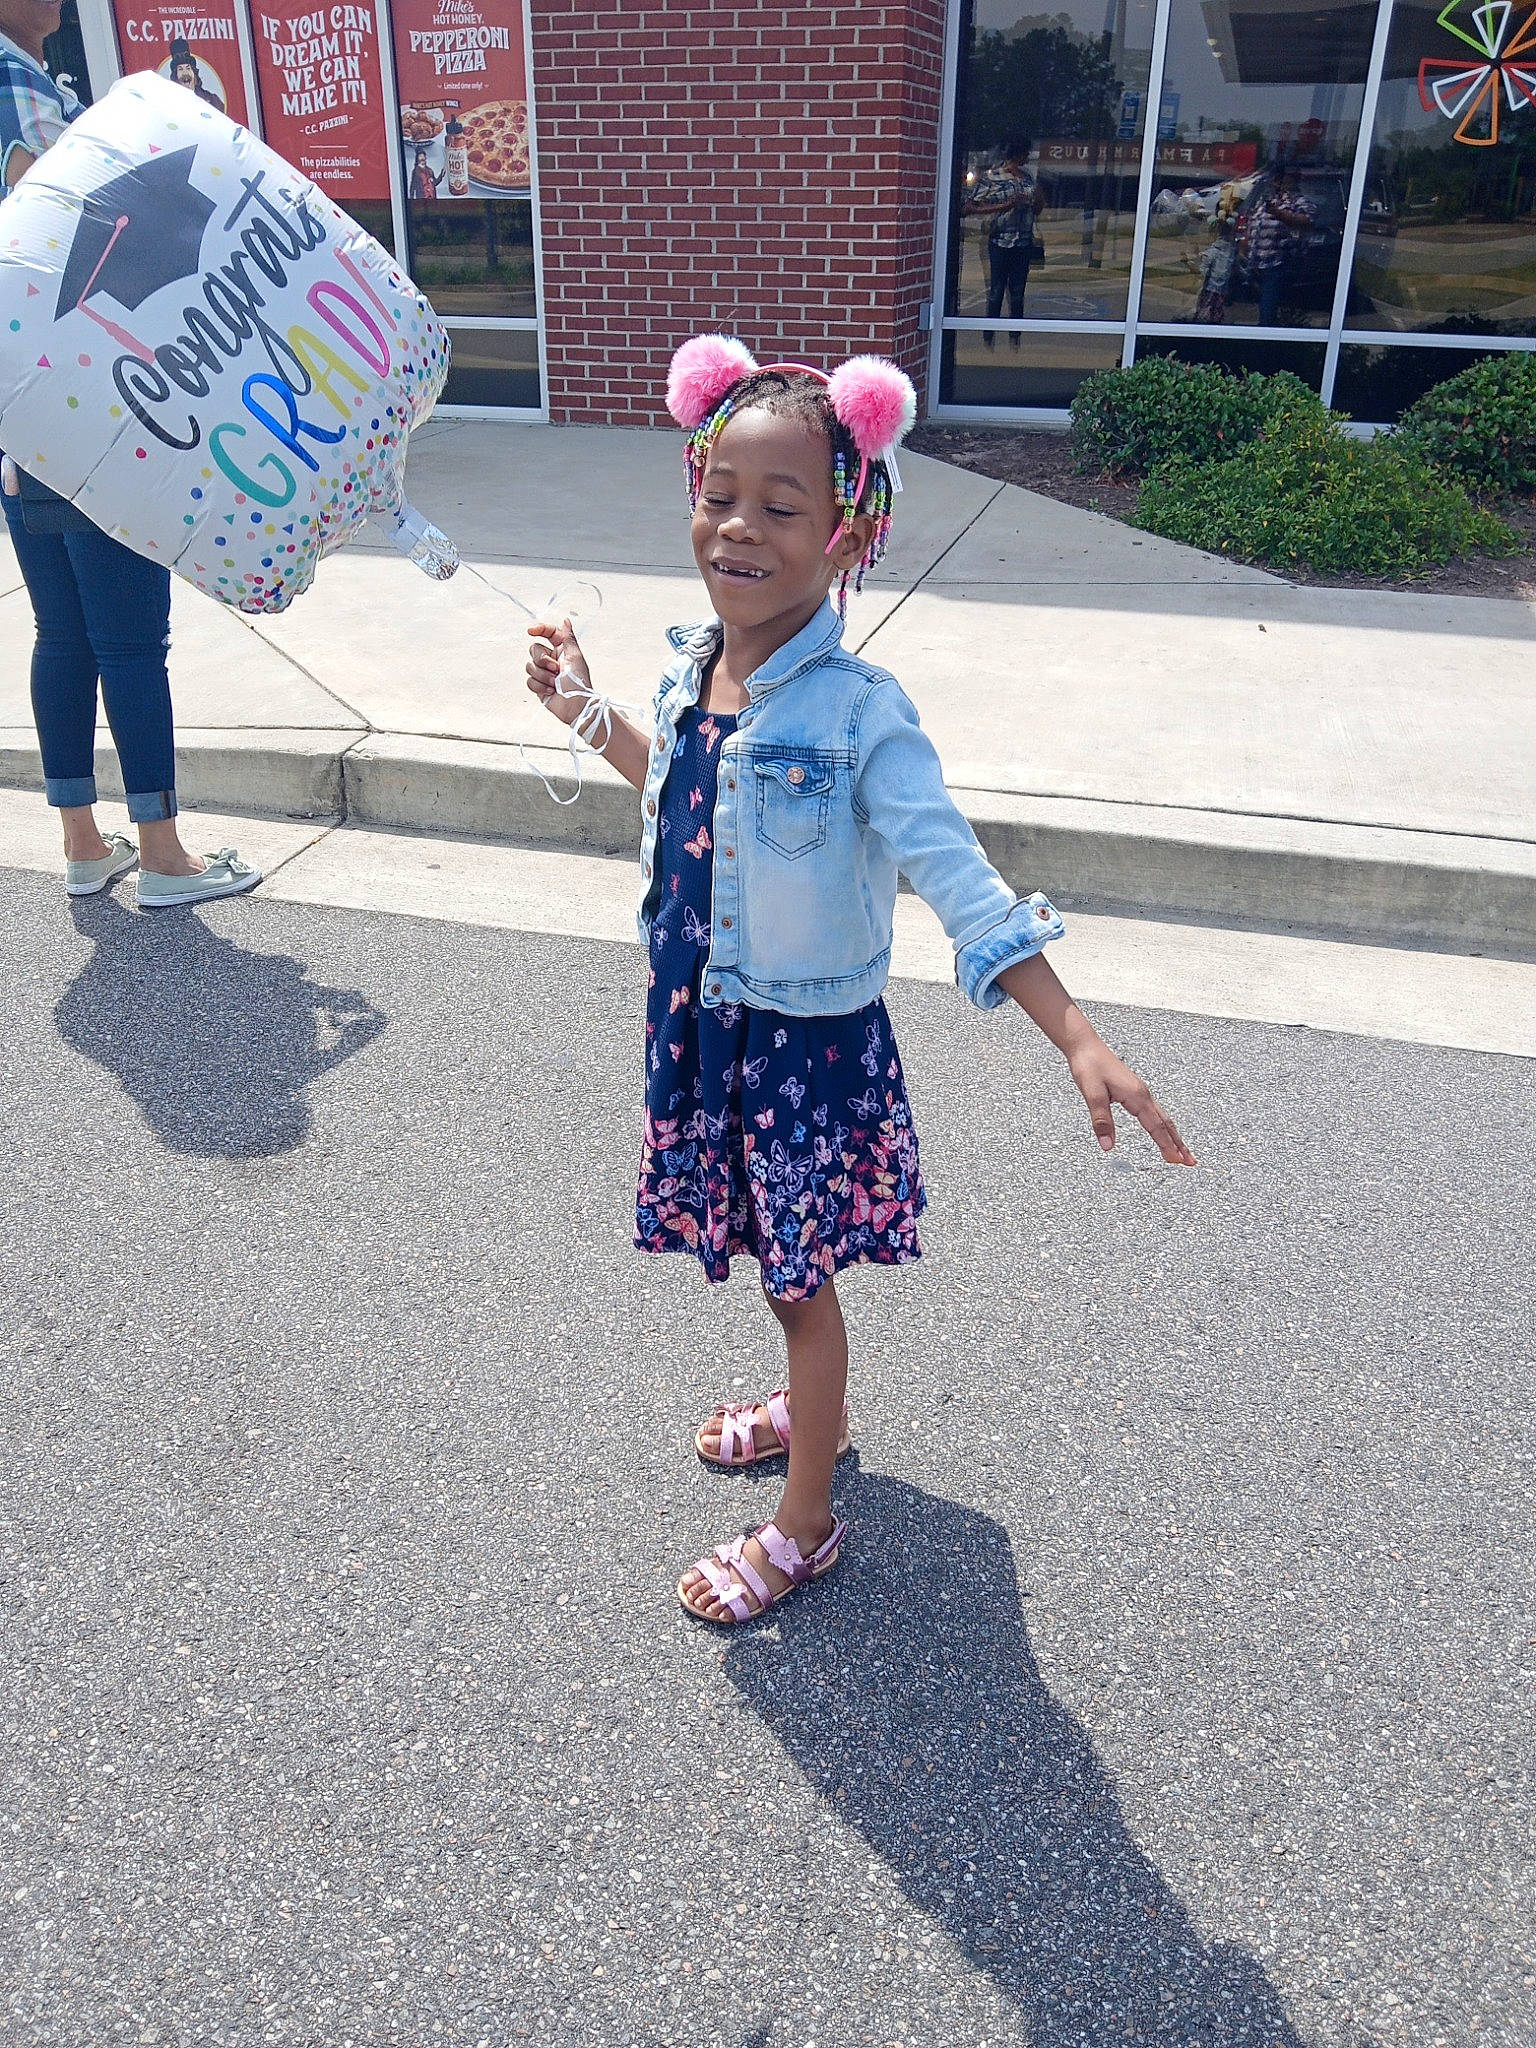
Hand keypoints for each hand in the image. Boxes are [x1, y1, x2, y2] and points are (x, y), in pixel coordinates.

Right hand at [525, 618, 591, 729]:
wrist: (576, 706)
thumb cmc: (580, 683)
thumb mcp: (575, 656)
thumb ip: (568, 638)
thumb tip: (566, 621)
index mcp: (562, 650)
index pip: (548, 633)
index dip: (539, 629)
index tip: (531, 631)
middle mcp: (552, 659)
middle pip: (534, 649)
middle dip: (543, 660)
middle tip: (556, 670)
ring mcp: (544, 673)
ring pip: (530, 666)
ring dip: (543, 676)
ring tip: (556, 683)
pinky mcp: (539, 686)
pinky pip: (529, 681)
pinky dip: (540, 686)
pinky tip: (551, 691)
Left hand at [1067, 1040, 1195, 1165]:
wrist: (1085, 1046)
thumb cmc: (1089, 1066)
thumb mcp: (1092, 1094)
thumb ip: (1101, 1121)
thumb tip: (1108, 1147)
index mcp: (1137, 1096)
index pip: (1156, 1127)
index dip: (1166, 1145)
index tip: (1176, 1161)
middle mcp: (1143, 1094)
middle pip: (1167, 1124)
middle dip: (1179, 1145)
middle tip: (1190, 1162)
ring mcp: (1141, 1092)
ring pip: (1163, 1118)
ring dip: (1174, 1137)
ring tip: (1182, 1153)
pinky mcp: (1136, 1091)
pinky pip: (1155, 1112)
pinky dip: (1163, 1126)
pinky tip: (1163, 1132)